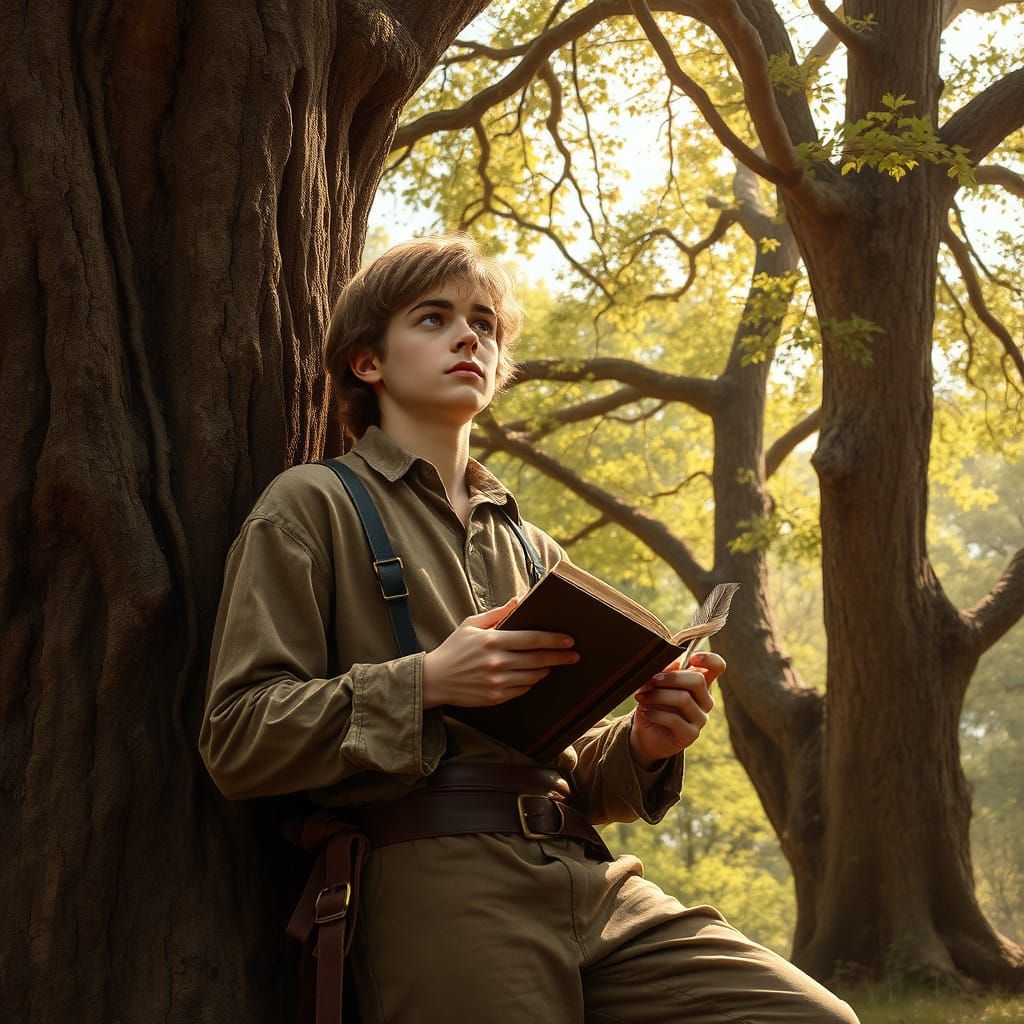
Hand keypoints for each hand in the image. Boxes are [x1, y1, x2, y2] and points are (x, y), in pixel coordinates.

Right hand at [422, 597, 579, 708]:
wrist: (434, 679)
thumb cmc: (453, 649)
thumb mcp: (470, 625)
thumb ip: (496, 614)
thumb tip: (517, 601)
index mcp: (492, 640)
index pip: (531, 639)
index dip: (553, 640)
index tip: (569, 640)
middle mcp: (497, 662)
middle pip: (538, 659)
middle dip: (560, 657)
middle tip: (575, 655)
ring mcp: (497, 681)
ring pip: (533, 676)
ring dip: (546, 669)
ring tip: (552, 663)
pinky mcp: (495, 697)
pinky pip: (522, 689)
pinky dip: (531, 682)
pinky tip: (534, 676)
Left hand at [628, 652, 725, 768]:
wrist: (646, 734)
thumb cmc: (653, 703)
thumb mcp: (656, 683)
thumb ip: (666, 671)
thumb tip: (676, 661)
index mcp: (700, 683)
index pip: (717, 667)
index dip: (709, 659)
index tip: (692, 658)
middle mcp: (705, 700)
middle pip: (698, 680)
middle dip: (671, 678)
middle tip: (652, 680)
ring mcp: (700, 718)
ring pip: (684, 699)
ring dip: (658, 695)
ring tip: (641, 697)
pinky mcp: (691, 734)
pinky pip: (675, 719)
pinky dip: (656, 713)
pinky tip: (645, 711)